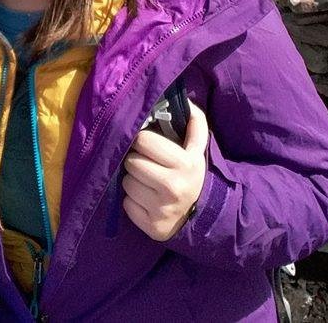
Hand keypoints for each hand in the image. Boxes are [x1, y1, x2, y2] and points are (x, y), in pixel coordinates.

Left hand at [122, 101, 208, 240]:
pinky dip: (132, 201)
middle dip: (136, 161)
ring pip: (126, 183)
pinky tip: (145, 199)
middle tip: (147, 165)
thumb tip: (185, 100)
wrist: (200, 215)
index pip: (143, 141)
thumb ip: (195, 124)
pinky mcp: (151, 226)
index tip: (147, 146)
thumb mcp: (196, 150)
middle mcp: (173, 187)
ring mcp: (162, 209)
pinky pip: (126, 205)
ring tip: (147, 183)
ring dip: (132, 181)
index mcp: (184, 164)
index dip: (142, 141)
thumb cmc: (191, 175)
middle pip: (131, 162)